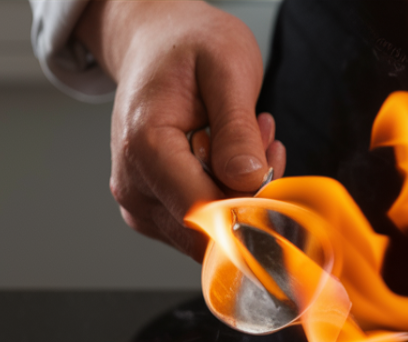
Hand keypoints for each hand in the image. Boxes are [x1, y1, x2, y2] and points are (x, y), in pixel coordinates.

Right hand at [75, 0, 285, 259]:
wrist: (156, 42)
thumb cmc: (188, 46)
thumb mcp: (227, 70)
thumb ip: (237, 129)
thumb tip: (248, 181)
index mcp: (145, 149)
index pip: (205, 213)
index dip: (251, 205)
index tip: (273, 163)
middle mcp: (134, 187)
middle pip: (210, 231)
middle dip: (250, 195)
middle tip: (262, 139)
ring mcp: (142, 204)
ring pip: (212, 234)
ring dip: (244, 194)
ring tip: (246, 137)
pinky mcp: (156, 212)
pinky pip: (206, 226)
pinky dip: (232, 196)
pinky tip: (236, 155)